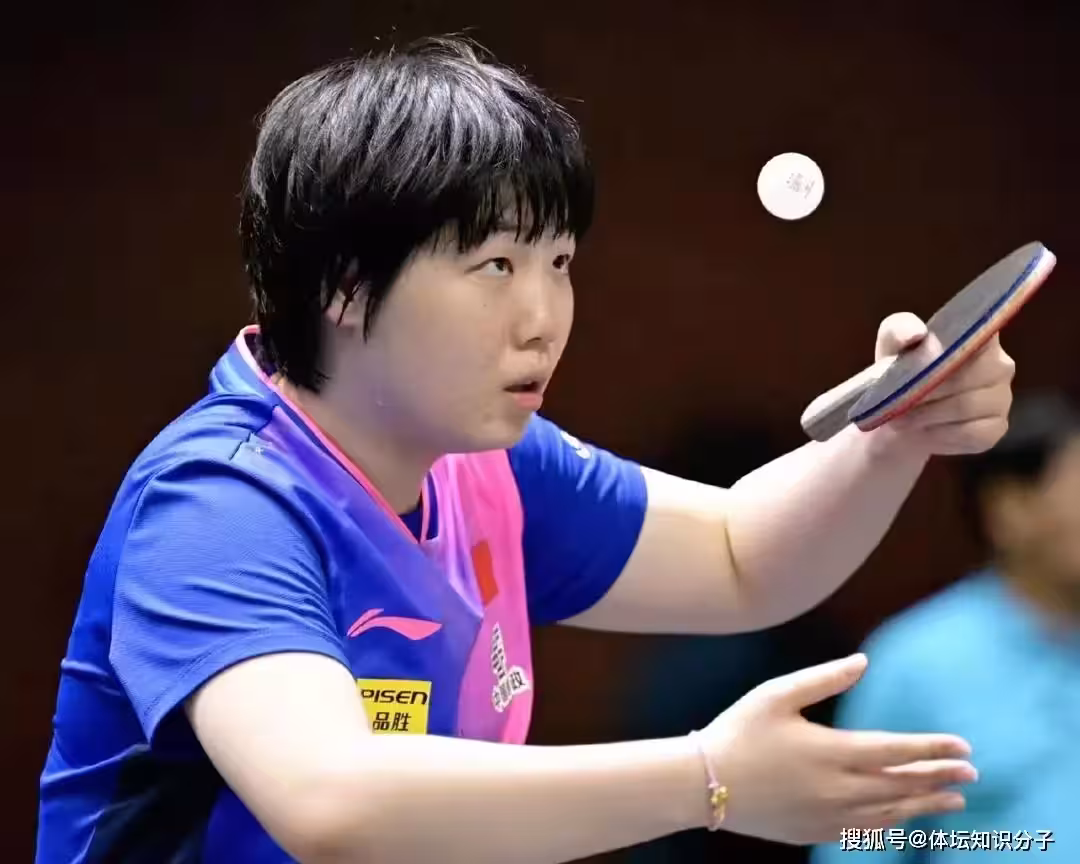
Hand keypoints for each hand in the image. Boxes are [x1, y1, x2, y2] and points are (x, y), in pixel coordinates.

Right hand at [693, 654, 975, 844]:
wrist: (705, 784)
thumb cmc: (738, 732)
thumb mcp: (775, 694)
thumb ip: (823, 678)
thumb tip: (863, 662)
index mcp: (831, 751)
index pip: (896, 750)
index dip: (933, 748)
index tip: (964, 747)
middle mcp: (838, 789)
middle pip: (902, 784)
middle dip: (940, 777)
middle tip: (971, 774)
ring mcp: (829, 816)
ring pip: (891, 813)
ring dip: (926, 805)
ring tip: (953, 800)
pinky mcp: (816, 832)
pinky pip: (867, 831)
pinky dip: (893, 824)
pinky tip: (905, 818)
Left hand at [873, 312, 1014, 455]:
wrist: (900, 415)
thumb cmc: (901, 373)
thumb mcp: (891, 346)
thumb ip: (898, 331)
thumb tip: (916, 333)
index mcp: (978, 336)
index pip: (980, 334)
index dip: (948, 352)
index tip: (918, 366)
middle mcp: (1000, 364)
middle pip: (966, 377)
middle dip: (925, 392)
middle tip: (896, 402)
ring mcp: (1002, 397)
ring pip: (966, 407)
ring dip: (927, 415)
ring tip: (901, 418)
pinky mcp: (996, 428)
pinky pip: (971, 433)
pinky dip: (940, 435)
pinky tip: (924, 431)